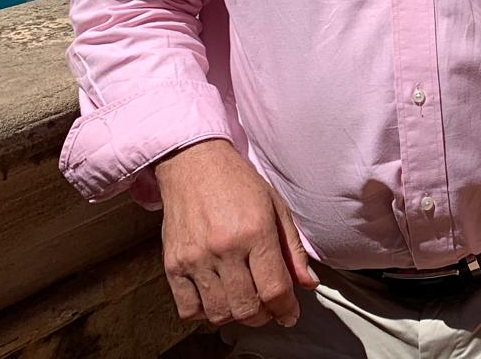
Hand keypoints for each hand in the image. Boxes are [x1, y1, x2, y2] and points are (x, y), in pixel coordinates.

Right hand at [155, 138, 318, 329]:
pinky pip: (188, 310)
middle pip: (247, 308)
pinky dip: (205, 313)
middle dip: (264, 315)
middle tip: (268, 307)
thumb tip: (308, 283)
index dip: (286, 309)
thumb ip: (293, 249)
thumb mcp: (276, 207)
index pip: (274, 289)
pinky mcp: (172, 265)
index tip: (289, 314)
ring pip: (219, 314)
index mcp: (255, 231)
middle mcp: (224, 248)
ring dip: (236, 316)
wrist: (194, 164)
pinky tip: (217, 297)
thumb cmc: (238, 183)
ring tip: (244, 300)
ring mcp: (195, 259)